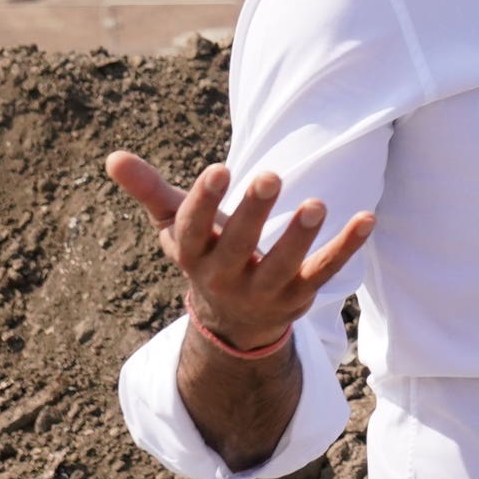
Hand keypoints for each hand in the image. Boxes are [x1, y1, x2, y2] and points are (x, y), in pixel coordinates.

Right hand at [107, 151, 373, 354]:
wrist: (233, 321)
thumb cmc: (206, 253)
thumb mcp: (177, 225)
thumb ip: (151, 191)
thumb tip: (112, 157)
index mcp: (193, 254)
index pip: (193, 229)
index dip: (204, 201)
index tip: (219, 168)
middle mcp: (225, 276)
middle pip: (238, 246)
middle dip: (253, 213)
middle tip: (270, 175)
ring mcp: (264, 289)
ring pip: (282, 266)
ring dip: (299, 237)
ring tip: (316, 203)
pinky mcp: (299, 295)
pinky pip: (325, 272)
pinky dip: (346, 247)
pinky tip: (367, 218)